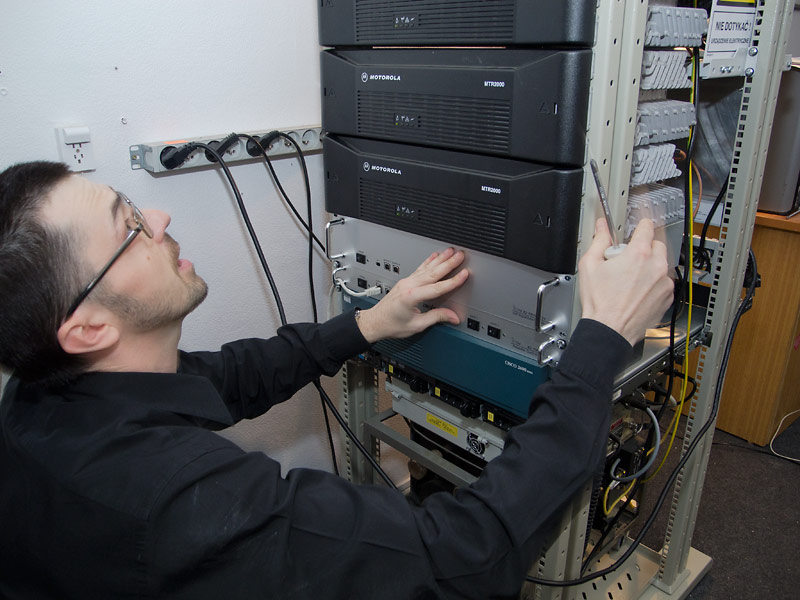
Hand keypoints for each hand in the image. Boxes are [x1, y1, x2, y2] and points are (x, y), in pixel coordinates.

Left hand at [356, 248, 468, 342]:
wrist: (375, 322)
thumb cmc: (391, 325)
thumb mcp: (416, 325)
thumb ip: (436, 318)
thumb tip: (452, 316)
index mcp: (412, 297)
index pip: (438, 287)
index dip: (453, 281)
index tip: (464, 274)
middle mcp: (409, 286)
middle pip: (433, 272)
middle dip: (449, 263)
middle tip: (461, 255)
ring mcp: (406, 282)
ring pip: (427, 268)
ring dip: (440, 259)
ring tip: (451, 251)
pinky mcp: (405, 282)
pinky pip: (419, 269)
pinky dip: (428, 261)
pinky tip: (435, 255)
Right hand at [578, 219, 673, 345]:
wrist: (610, 330)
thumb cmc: (601, 303)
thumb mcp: (590, 265)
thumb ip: (599, 240)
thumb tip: (601, 227)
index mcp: (639, 254)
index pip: (647, 227)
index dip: (640, 224)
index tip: (638, 225)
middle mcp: (656, 267)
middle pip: (656, 244)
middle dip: (644, 247)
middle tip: (627, 258)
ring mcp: (664, 283)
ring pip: (660, 264)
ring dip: (649, 266)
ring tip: (630, 279)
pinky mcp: (667, 297)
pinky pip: (663, 283)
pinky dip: (653, 283)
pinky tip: (636, 291)